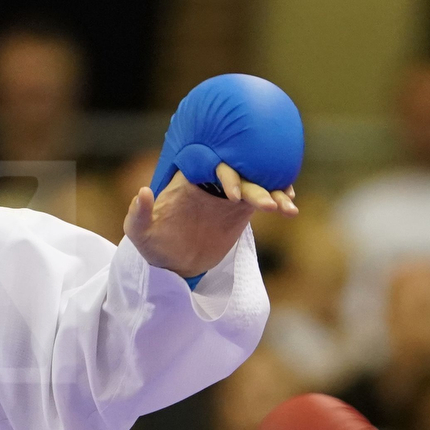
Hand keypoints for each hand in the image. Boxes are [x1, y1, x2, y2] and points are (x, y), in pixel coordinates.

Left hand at [124, 162, 295, 280]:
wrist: (172, 261)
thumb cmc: (152, 241)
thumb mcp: (139, 231)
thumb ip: (139, 214)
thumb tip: (143, 192)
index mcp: (190, 178)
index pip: (213, 168)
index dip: (227, 177)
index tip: (234, 196)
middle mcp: (212, 181)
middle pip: (241, 174)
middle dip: (257, 187)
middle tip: (269, 205)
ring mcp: (230, 194)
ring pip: (257, 185)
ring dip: (274, 193)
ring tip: (289, 209)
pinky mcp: (242, 209)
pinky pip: (265, 200)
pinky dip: (278, 202)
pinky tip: (290, 209)